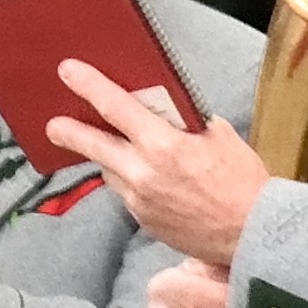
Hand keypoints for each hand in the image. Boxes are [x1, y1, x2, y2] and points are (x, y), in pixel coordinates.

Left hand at [50, 61, 267, 262]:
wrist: (253, 235)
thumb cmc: (243, 183)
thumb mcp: (218, 136)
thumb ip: (185, 121)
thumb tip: (164, 108)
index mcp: (164, 145)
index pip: (115, 107)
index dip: (89, 86)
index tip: (69, 72)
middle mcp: (144, 174)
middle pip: (95, 145)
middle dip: (70, 132)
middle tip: (54, 125)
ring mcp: (141, 201)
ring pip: (110, 171)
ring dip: (108, 158)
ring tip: (113, 148)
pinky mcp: (144, 221)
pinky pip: (126, 193)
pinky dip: (130, 181)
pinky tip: (145, 177)